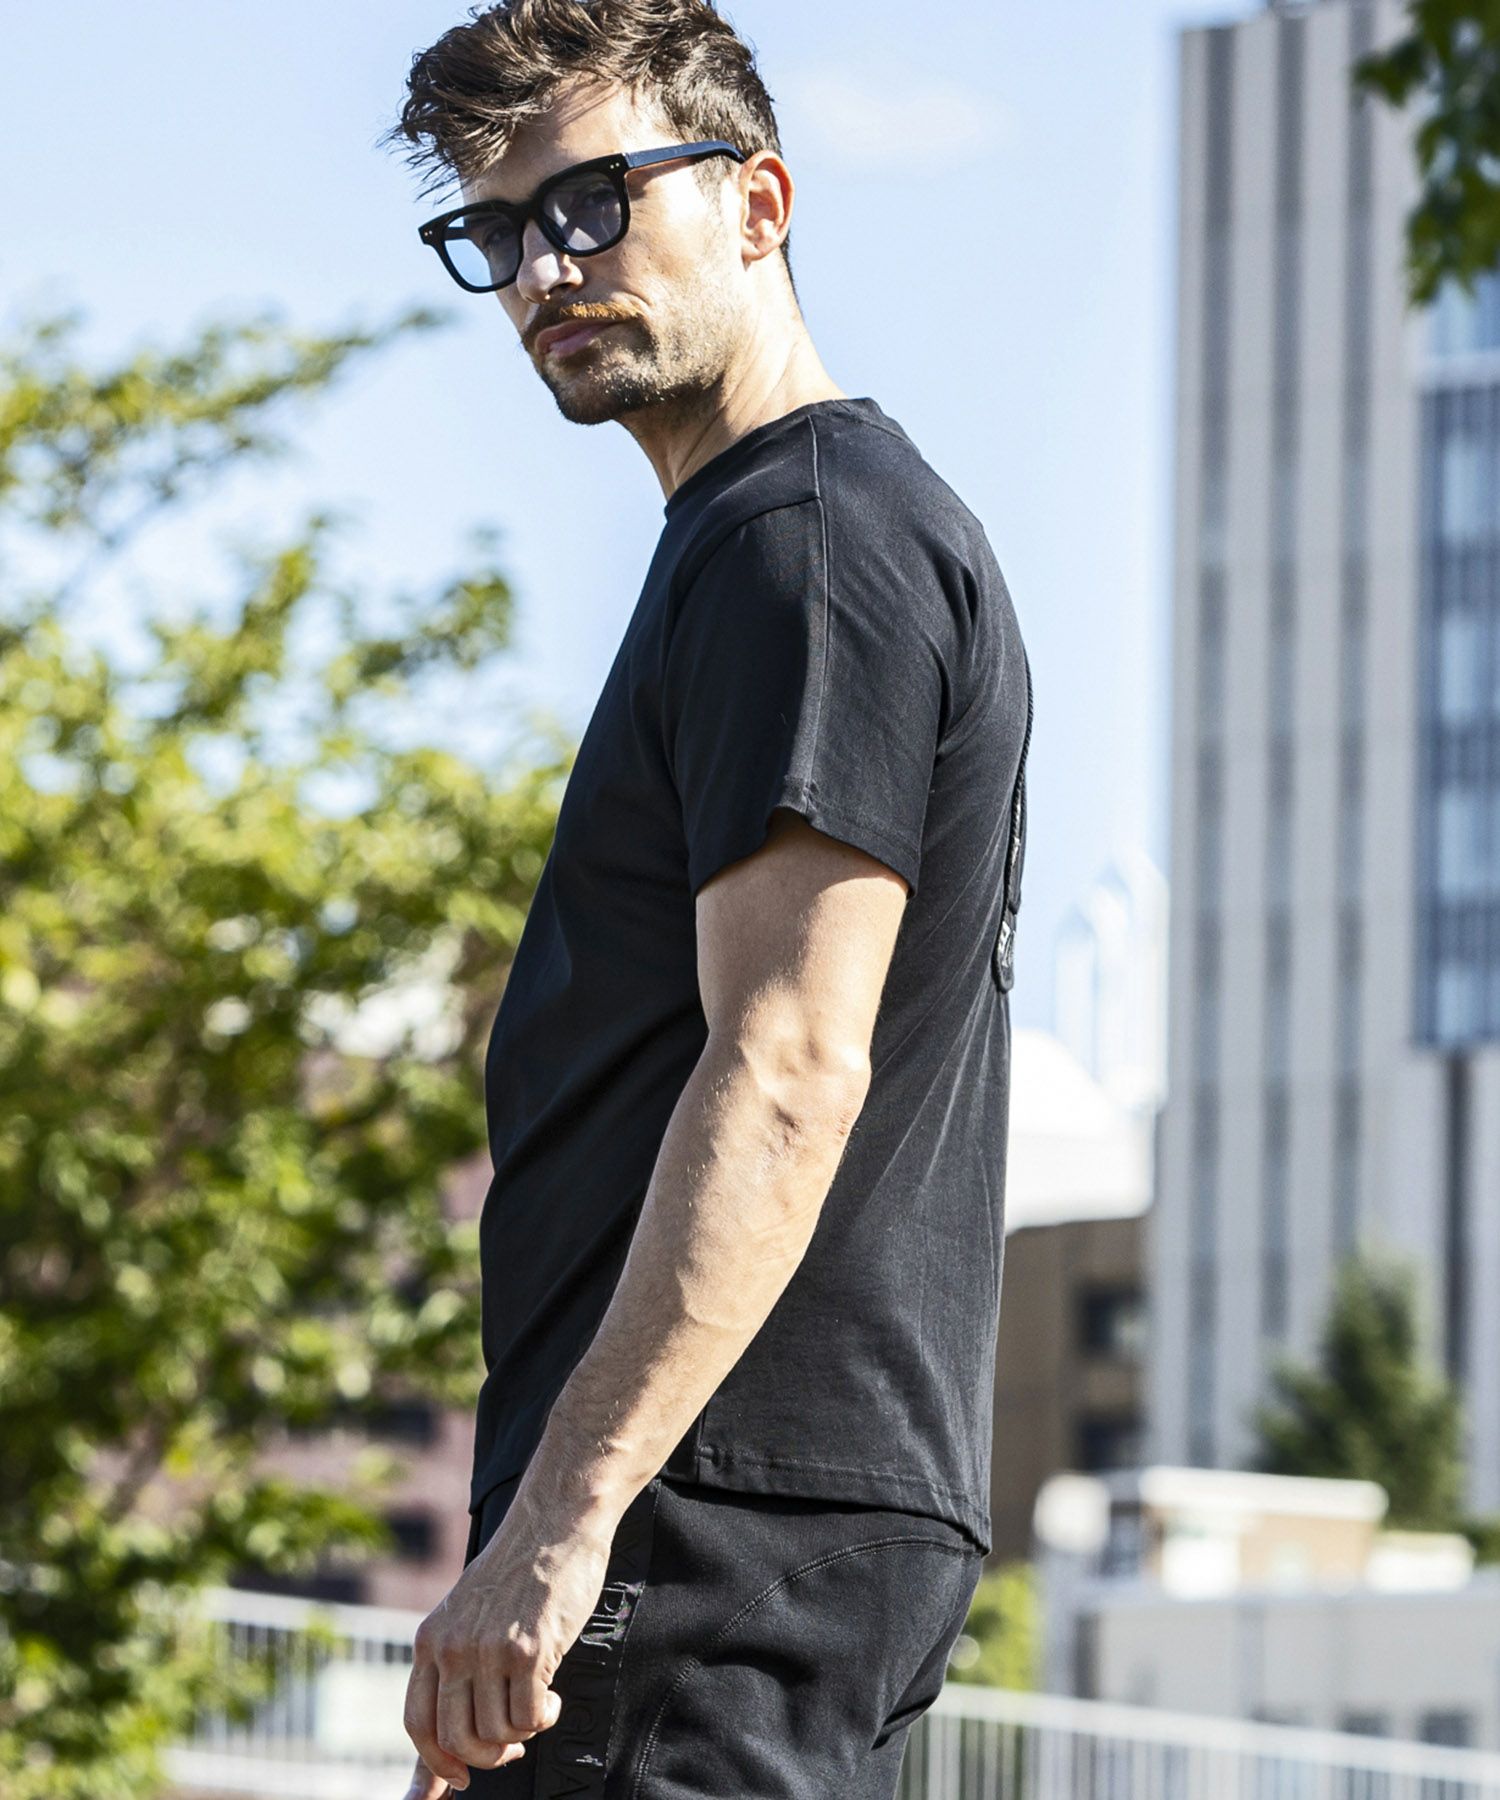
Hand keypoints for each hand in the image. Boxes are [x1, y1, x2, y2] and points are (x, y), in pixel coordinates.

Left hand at [403, 1500, 616, 1790]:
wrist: (554, 1522)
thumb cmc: (517, 1571)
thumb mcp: (468, 1616)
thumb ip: (451, 1674)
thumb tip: (434, 1769)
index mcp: (431, 1638)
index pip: (417, 1723)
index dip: (436, 1764)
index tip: (459, 1779)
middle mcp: (453, 1647)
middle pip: (455, 1738)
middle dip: (486, 1758)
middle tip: (512, 1748)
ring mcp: (489, 1649)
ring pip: (496, 1734)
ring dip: (522, 1733)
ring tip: (538, 1704)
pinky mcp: (529, 1649)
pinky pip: (530, 1718)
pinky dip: (545, 1718)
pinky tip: (553, 1694)